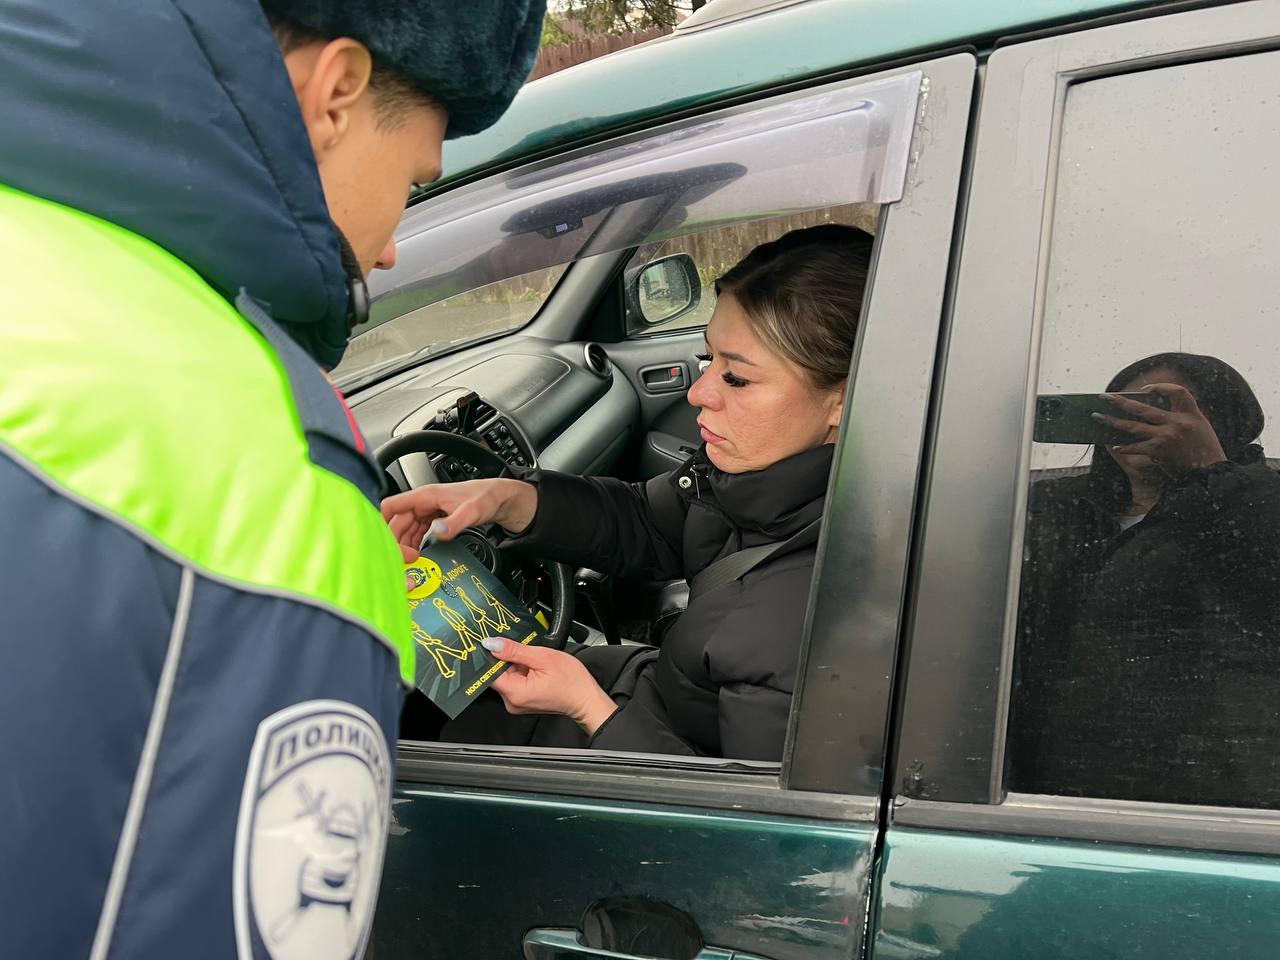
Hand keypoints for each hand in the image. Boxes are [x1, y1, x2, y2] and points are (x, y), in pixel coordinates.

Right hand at [381, 478, 537, 561]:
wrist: (499, 497)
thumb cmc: (486, 496)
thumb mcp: (472, 512)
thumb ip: (454, 523)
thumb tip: (437, 532)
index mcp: (425, 496)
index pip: (391, 506)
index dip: (383, 524)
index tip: (385, 543)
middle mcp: (422, 502)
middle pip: (396, 522)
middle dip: (396, 541)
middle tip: (404, 560)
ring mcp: (427, 511)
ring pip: (406, 529)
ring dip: (404, 544)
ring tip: (409, 561)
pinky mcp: (433, 519)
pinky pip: (416, 532)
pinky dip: (414, 543)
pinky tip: (417, 554)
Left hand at [481, 638, 617, 735]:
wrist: (586, 699)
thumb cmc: (571, 681)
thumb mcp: (543, 657)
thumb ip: (514, 650)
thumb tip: (492, 644)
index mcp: (515, 692)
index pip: (489, 672)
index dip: (493, 656)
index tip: (500, 644)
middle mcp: (512, 702)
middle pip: (498, 674)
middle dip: (510, 660)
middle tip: (528, 653)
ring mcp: (517, 703)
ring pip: (507, 676)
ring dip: (517, 665)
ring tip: (536, 663)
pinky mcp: (523, 701)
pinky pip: (515, 682)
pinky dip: (523, 672)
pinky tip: (536, 669)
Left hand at [1095, 384, 1227, 471]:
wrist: (1210, 474)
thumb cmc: (1204, 451)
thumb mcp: (1199, 428)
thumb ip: (1180, 418)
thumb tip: (1148, 413)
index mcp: (1191, 414)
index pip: (1178, 392)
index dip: (1161, 387)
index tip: (1145, 390)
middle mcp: (1177, 423)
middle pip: (1143, 408)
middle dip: (1120, 401)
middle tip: (1104, 397)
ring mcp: (1166, 436)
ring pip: (1132, 426)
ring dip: (1112, 421)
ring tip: (1097, 416)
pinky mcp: (1158, 451)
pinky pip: (1135, 446)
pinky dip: (1125, 447)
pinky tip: (1115, 447)